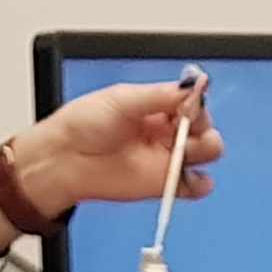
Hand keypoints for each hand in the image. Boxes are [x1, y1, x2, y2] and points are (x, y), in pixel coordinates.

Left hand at [5, 77, 225, 219]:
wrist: (66, 159)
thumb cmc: (83, 125)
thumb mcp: (123, 99)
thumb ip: (160, 95)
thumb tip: (194, 86)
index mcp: (157, 105)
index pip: (191, 101)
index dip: (196, 102)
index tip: (190, 104)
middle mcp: (164, 130)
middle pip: (203, 127)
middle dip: (203, 125)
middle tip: (187, 125)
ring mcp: (166, 157)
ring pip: (204, 152)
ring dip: (206, 149)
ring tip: (186, 149)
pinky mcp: (163, 184)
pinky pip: (194, 185)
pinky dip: (201, 183)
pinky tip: (193, 176)